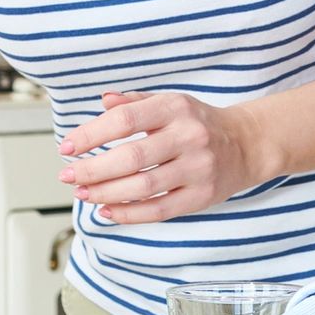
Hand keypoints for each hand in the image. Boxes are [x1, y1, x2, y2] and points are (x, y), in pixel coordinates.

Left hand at [58, 91, 274, 223]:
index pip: (125, 120)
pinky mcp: (202, 196)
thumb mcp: (170, 103)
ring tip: (83, 194)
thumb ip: (135, 103)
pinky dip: (130, 213)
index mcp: (175, 108)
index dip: (91, 134)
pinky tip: (107, 211)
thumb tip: (103, 100)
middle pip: (131, 157)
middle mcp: (188, 136)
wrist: (248, 143)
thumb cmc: (199, 122)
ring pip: (143, 186)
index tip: (67, 146)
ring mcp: (197, 168)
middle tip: (68, 176)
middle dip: (93, 169)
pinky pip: (160, 209)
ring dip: (106, 193)